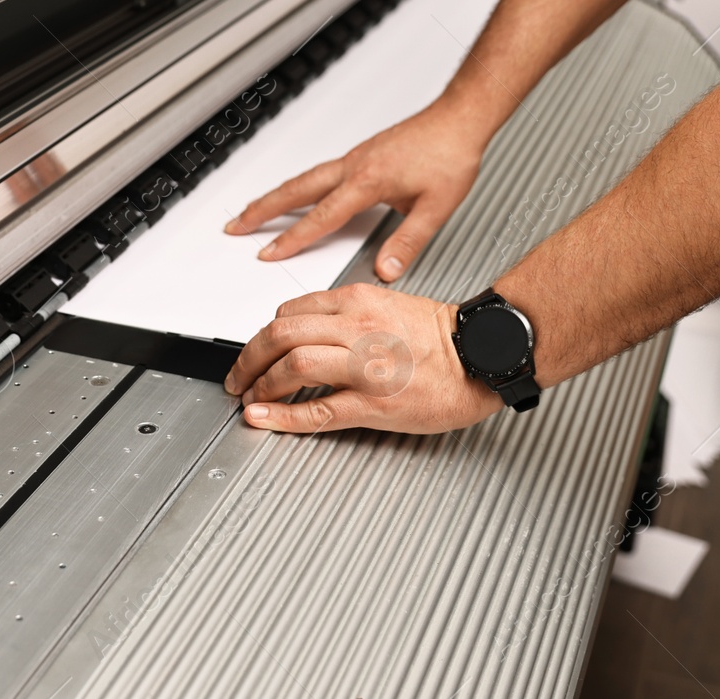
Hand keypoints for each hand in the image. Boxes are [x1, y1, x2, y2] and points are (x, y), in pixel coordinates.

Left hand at [221, 284, 501, 434]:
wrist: (481, 356)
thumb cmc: (440, 335)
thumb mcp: (387, 303)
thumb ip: (345, 312)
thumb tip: (303, 327)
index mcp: (358, 301)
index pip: (290, 312)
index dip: (264, 334)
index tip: (257, 349)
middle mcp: (358, 329)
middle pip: (281, 335)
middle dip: (249, 358)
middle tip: (238, 376)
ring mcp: (366, 367)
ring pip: (293, 367)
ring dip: (261, 384)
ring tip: (250, 398)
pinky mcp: (376, 403)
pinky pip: (319, 410)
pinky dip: (283, 416)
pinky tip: (264, 418)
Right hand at [224, 100, 482, 280]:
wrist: (459, 119)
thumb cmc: (450, 154)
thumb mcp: (435, 206)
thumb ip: (408, 241)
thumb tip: (386, 270)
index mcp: (367, 181)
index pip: (321, 216)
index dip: (292, 238)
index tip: (269, 253)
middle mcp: (353, 166)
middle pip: (295, 190)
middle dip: (261, 209)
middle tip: (235, 226)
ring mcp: (354, 158)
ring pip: (303, 179)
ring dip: (274, 195)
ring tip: (254, 211)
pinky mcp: (361, 155)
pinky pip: (317, 172)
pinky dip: (296, 185)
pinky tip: (296, 193)